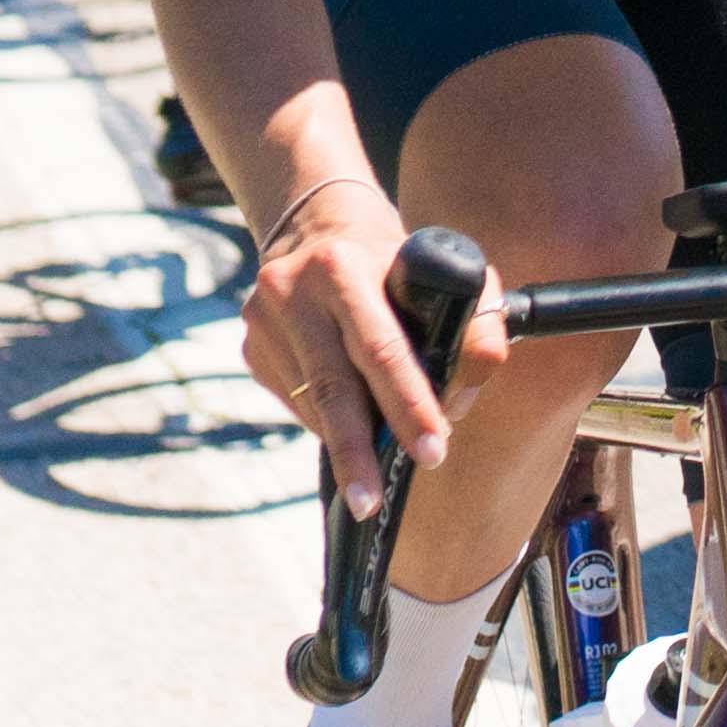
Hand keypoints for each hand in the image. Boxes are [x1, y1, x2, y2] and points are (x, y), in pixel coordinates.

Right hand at [239, 183, 478, 521]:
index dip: (409, 403)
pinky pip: (297, 401)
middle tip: (374, 502)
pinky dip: (329, 421)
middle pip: (333, 387)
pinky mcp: (251, 347)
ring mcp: (262, 322)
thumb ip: (475, 326)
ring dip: (351, 440)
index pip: (379, 347)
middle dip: (359, 452)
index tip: (432, 450)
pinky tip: (350, 421)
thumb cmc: (398, 260)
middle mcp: (291, 291)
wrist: (319, 224)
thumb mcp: (445, 272)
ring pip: (314, 403)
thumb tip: (457, 400)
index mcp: (341, 266)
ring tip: (377, 468)